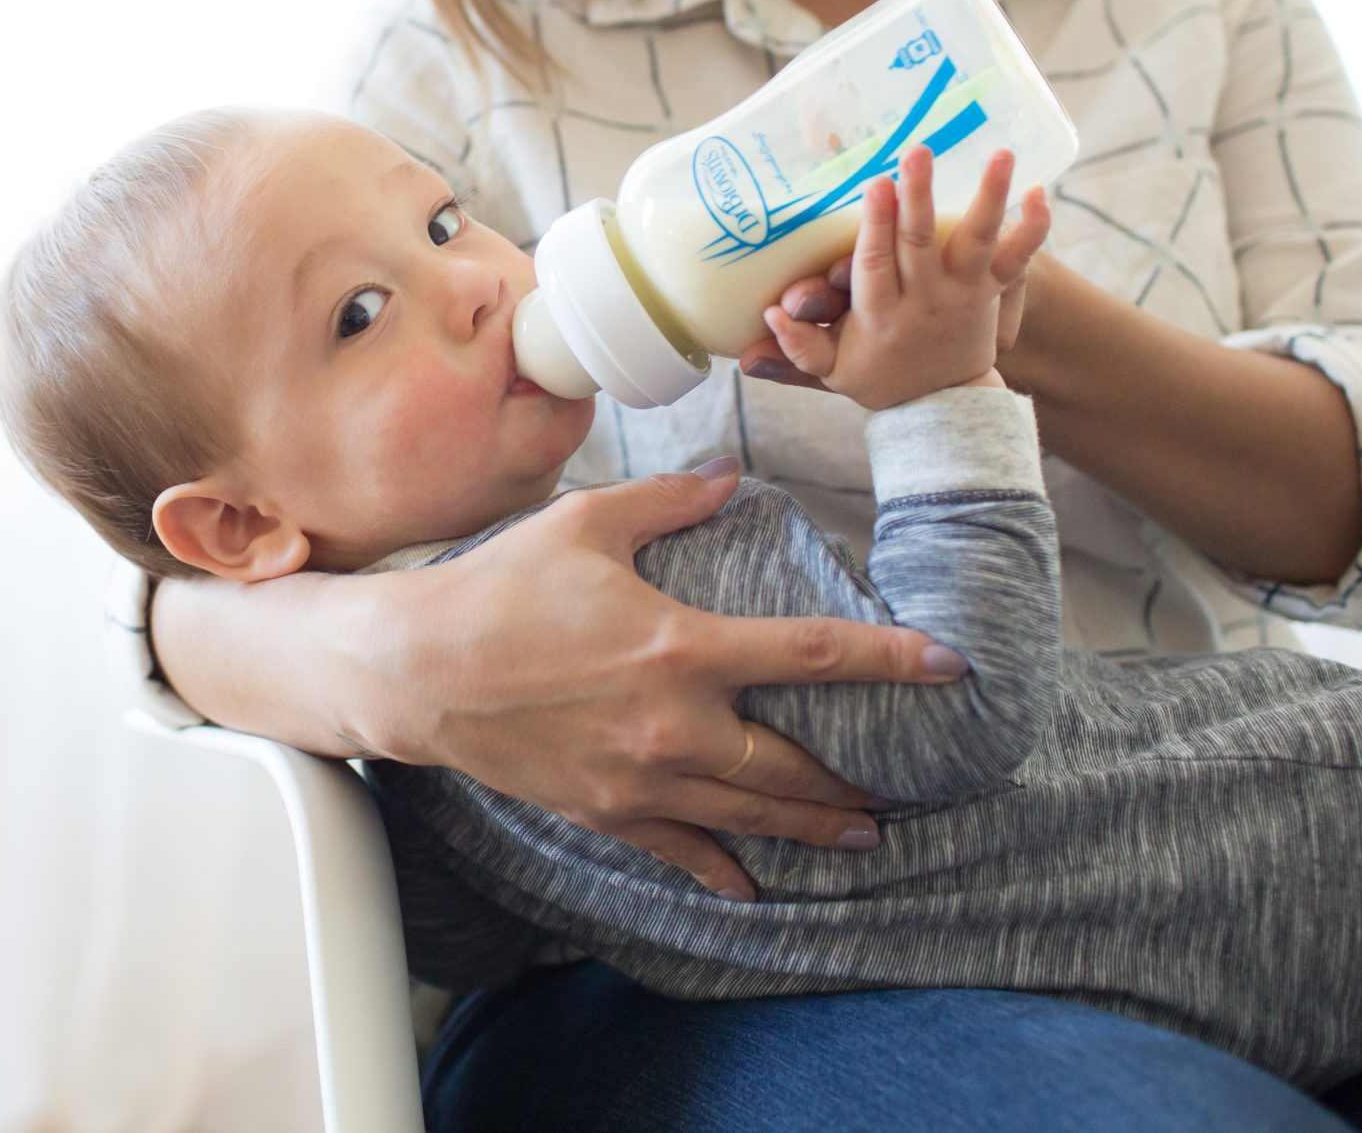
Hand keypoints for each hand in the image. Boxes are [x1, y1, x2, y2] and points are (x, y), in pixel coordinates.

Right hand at [378, 463, 964, 900]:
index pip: (809, 655)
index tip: (947, 668)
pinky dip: (722, 870)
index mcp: (679, 647)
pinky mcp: (605, 812)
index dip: (889, 662)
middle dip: (858, 779)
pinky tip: (755, 885)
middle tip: (905, 783)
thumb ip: (672, 500)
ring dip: (814, 827)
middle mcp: (673, 726)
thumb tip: (731, 476)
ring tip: (861, 833)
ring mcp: (640, 780)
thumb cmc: (498, 587)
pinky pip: (680, 852)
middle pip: (794, 765)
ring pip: (751, 817)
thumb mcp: (586, 523)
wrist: (415, 669)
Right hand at [756, 147, 1049, 409]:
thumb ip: (800, 346)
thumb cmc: (880, 378)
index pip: (875, 265)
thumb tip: (770, 314)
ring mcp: (963, 294)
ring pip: (977, 242)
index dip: (875, 226)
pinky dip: (1033, 229)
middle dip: (919, 196)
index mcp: (882, 315)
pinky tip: (1041, 192)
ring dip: (989, 196)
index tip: (875, 185)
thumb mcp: (834, 372)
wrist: (944, 409)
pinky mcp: (991, 294)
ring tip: (1000, 154)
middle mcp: (926, 300)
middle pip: (920, 243)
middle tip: (917, 153)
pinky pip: (1017, 260)